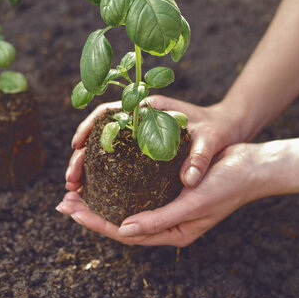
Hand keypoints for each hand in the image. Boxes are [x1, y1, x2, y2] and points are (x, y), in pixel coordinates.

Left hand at [58, 143, 280, 245]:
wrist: (252, 165)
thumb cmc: (227, 185)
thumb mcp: (193, 203)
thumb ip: (159, 220)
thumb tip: (123, 230)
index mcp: (173, 232)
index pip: (126, 233)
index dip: (96, 223)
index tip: (71, 209)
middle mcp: (168, 222)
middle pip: (121, 222)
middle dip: (91, 213)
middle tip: (64, 200)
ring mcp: (169, 205)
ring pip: (127, 207)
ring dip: (102, 200)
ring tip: (77, 190)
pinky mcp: (171, 188)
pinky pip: (138, 191)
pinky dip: (118, 186)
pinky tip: (105, 177)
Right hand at [65, 95, 246, 191]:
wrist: (228, 126)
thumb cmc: (218, 129)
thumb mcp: (210, 140)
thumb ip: (199, 157)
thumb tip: (189, 180)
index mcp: (150, 108)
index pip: (110, 112)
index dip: (89, 127)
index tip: (76, 145)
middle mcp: (140, 119)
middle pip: (100, 133)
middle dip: (81, 155)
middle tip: (70, 180)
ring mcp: (140, 132)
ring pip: (104, 146)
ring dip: (87, 165)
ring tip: (75, 188)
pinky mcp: (144, 146)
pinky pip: (116, 156)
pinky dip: (103, 171)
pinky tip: (95, 188)